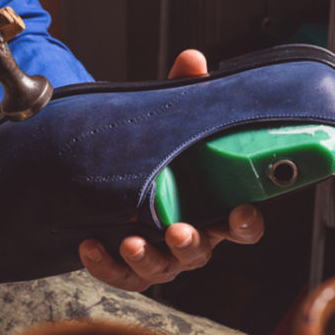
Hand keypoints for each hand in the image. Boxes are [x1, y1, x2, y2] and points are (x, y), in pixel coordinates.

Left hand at [77, 49, 264, 291]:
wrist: (111, 180)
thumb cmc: (157, 158)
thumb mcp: (169, 125)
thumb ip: (184, 95)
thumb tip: (191, 60)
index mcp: (212, 208)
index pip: (242, 224)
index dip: (245, 223)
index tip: (241, 214)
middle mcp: (191, 236)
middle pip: (200, 252)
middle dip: (190, 244)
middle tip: (178, 232)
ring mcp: (159, 256)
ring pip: (161, 269)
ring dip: (148, 258)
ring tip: (131, 242)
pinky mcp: (126, 266)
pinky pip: (119, 274)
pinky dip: (104, 264)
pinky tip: (89, 246)